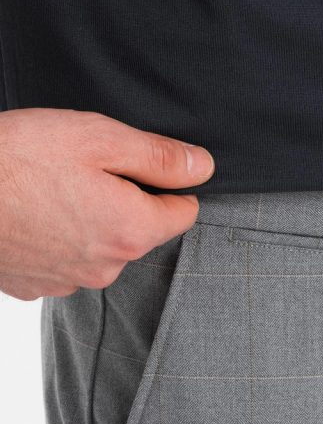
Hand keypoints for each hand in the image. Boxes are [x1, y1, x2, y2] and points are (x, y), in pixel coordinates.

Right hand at [0, 108, 214, 300]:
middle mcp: (107, 267)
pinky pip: (61, 260)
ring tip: (48, 188)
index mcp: (132, 230)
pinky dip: (54, 238)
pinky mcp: (34, 286)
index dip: (168, 183)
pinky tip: (29, 213)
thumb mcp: (98, 138)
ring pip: (99, 246)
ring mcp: (68, 282)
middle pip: (139, 231)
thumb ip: (158, 156)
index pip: (183, 213)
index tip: (140, 165)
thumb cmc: (18, 159)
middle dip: (124, 200)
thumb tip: (203, 167)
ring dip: (86, 220)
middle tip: (82, 168)